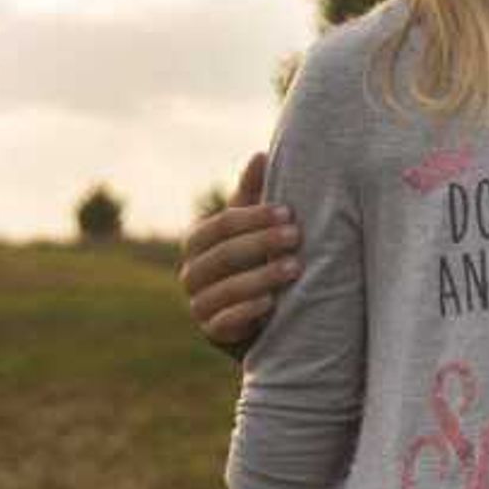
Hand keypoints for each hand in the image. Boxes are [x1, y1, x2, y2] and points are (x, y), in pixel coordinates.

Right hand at [180, 153, 297, 349]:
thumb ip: (254, 196)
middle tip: (296, 236)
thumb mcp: (255, 229)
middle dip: (261, 243)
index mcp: (198, 242)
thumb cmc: (257, 261)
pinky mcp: (212, 333)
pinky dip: (246, 311)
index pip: (221, 225)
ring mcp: (198, 305)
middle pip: (222, 255)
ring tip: (296, 268)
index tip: (289, 212)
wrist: (262, 318)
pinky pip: (224, 322)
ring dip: (261, 277)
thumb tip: (261, 155)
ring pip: (224, 289)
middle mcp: (191, 273)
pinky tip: (272, 303)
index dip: (254, 218)